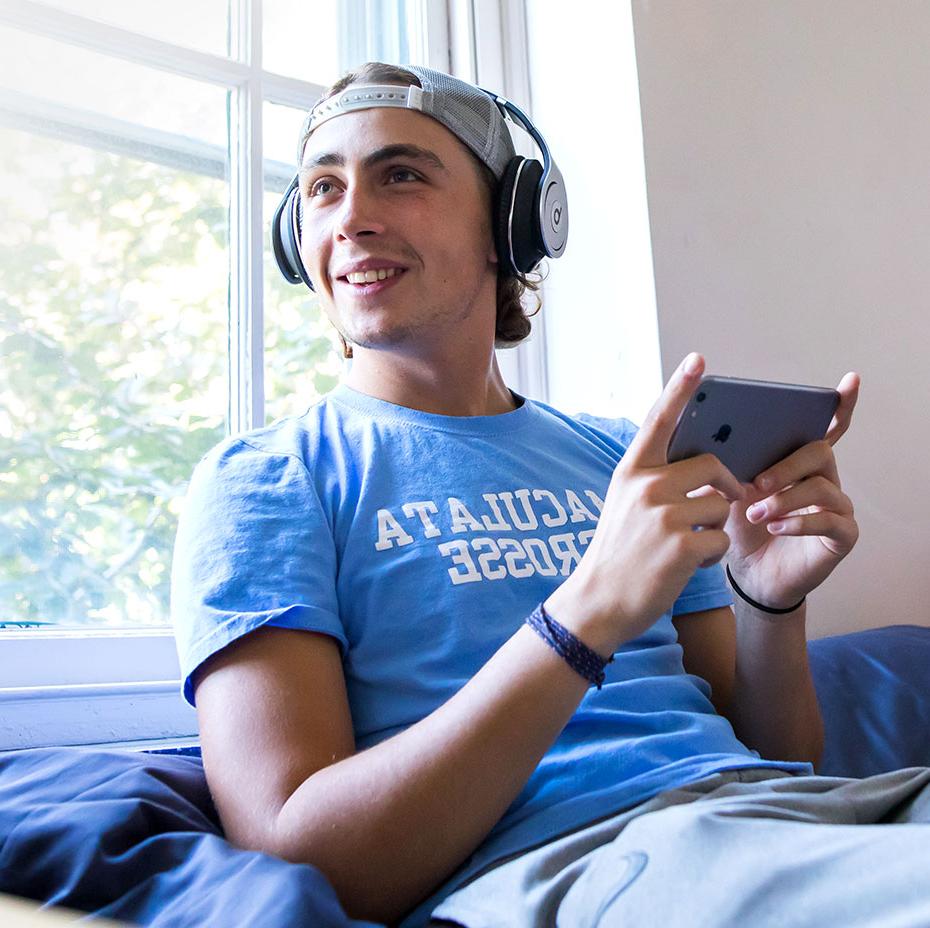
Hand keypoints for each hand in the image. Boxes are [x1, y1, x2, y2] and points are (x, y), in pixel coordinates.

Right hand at [546, 352, 743, 652]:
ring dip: (716, 527)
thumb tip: (707, 467)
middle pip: (711, 467)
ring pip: (721, 505)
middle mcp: (646, 486)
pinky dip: (714, 554)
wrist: (599, 600)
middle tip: (722, 505)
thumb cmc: (619, 551)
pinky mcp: (681, 544)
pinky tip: (691, 563)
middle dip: (724, 487)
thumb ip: (657, 480)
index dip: (680, 389)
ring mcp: (663, 514)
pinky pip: (722, 538)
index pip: (659, 421)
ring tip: (690, 545)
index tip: (699, 360)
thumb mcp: (627, 504)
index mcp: (631, 471)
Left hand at [721, 372, 860, 609]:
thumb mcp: (727, 492)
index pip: (823, 429)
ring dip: (784, 498)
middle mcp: (823, 478)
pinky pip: (829, 519)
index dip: (839, 405)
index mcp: (797, 462)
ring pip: (821, 486)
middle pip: (817, 452)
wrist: (749, 575)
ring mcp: (837, 506)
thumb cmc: (741, 529)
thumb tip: (703, 439)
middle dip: (785, 466)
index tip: (849, 380)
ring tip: (756, 514)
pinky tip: (776, 527)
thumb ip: (724, 465)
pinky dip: (798, 522)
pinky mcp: (842, 534)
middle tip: (755, 483)